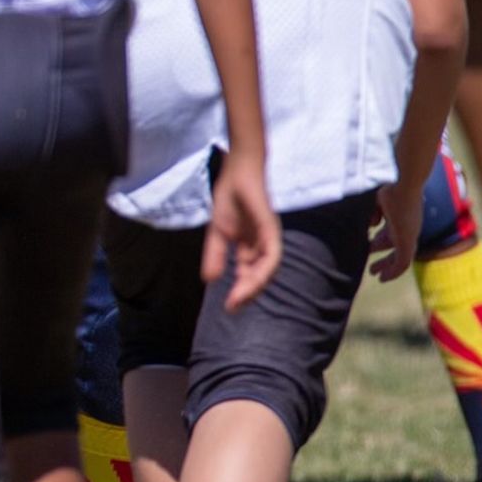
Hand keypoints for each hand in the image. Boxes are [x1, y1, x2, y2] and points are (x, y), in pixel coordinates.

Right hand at [203, 151, 281, 311]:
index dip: (239, 291)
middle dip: (246, 293)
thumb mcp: (218, 233)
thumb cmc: (229, 198)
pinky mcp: (271, 231)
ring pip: (267, 270)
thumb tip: (210, 280)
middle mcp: (263, 247)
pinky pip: (271, 255)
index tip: (227, 307)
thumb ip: (216, 255)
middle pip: (259, 277)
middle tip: (232, 308)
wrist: (238, 173)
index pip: (248, 275)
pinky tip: (249, 279)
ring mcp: (269, 239)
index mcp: (251, 248)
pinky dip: (262, 270)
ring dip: (254, 286)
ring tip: (239, 298)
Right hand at [369, 177, 422, 282]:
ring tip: (375, 274)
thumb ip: (373, 212)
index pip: (390, 234)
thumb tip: (372, 225)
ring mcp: (409, 235)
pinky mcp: (407, 241)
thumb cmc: (390, 186)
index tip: (368, 246)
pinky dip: (393, 271)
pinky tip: (383, 278)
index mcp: (401, 217)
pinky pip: (403, 263)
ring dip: (388, 267)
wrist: (405, 183)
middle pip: (396, 247)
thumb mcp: (376, 200)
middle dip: (384, 258)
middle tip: (372, 267)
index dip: (379, 242)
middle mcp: (408, 228)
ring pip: (401, 258)